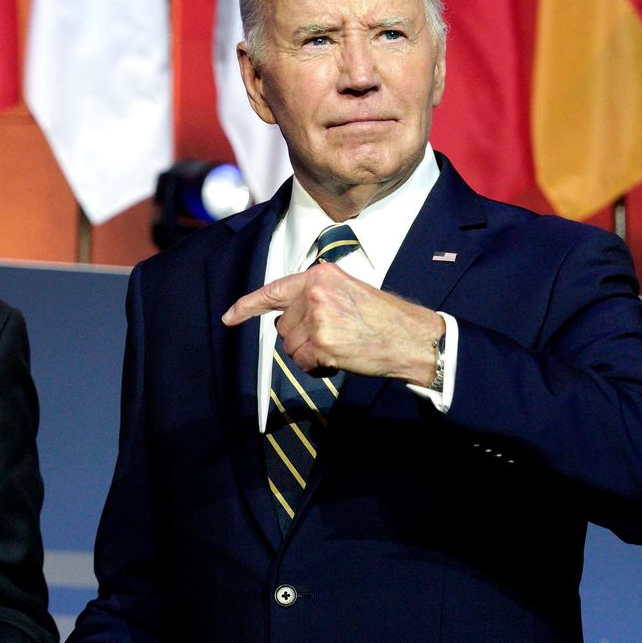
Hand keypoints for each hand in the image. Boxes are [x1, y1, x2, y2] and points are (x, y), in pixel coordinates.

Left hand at [222, 264, 444, 385]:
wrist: (411, 337)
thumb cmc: (383, 318)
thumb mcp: (347, 291)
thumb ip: (314, 297)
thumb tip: (283, 317)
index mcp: (320, 275)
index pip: (274, 289)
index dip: (248, 305)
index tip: (229, 317)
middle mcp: (315, 292)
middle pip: (283, 325)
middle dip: (301, 337)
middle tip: (335, 337)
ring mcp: (317, 317)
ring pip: (290, 346)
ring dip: (309, 354)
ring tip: (340, 347)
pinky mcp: (322, 342)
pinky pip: (302, 362)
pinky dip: (316, 367)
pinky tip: (339, 360)